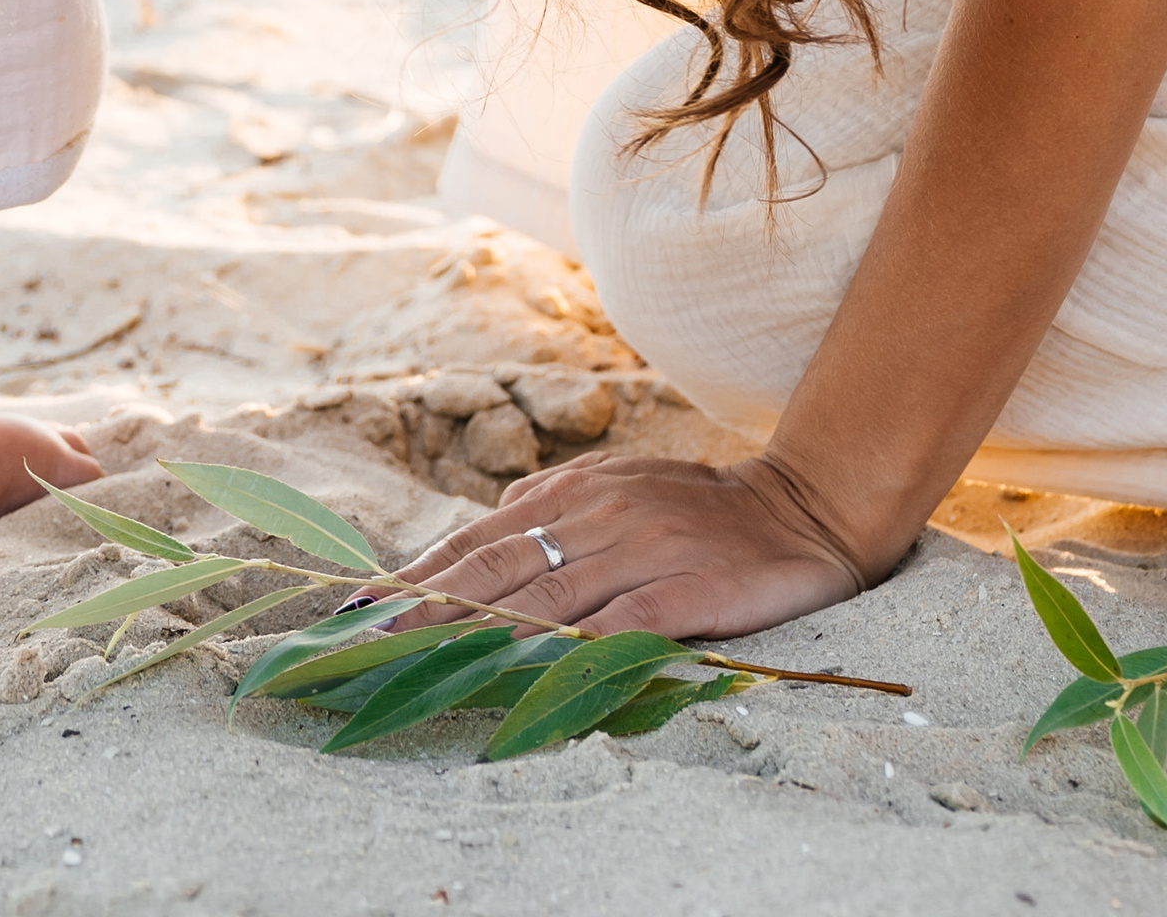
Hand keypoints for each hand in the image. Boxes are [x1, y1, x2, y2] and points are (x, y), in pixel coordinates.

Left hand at [390, 449, 865, 645]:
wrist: (804, 506)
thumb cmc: (703, 509)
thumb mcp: (619, 489)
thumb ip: (556, 507)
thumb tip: (490, 525)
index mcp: (573, 493)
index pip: (479, 540)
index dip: (419, 575)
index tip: (361, 609)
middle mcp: (596, 516)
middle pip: (495, 568)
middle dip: (425, 609)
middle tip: (368, 642)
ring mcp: (640, 551)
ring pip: (544, 600)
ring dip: (477, 635)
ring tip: (423, 665)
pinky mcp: (686, 590)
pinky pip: (619, 628)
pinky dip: (573, 655)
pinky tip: (534, 677)